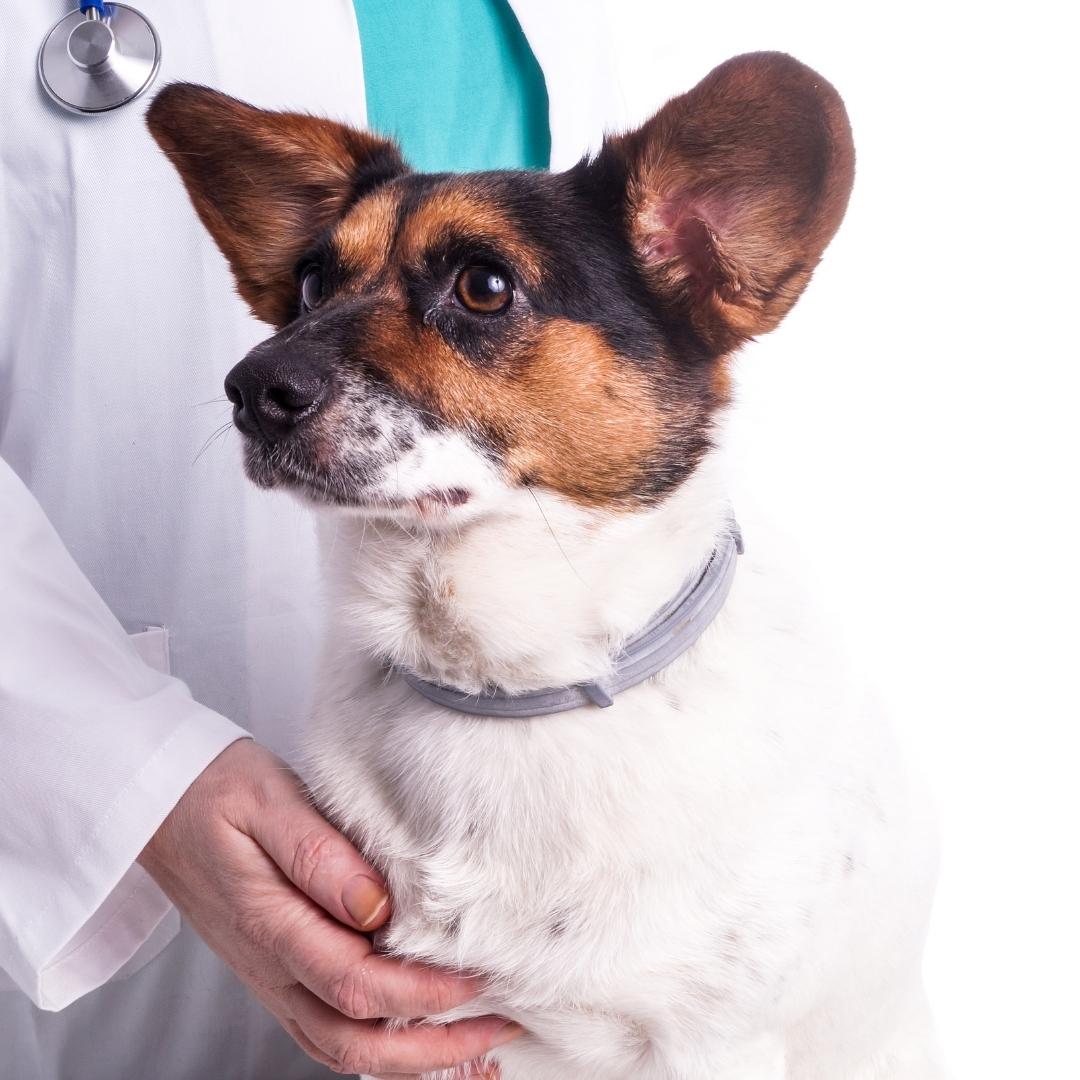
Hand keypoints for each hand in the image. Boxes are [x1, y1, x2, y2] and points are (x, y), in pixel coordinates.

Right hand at [139, 739, 519, 1074]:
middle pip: (352, 1041)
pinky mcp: (276, 972)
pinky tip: (417, 1035)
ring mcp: (270, 977)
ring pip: (340, 1048)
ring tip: (474, 1046)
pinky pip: (326, 1030)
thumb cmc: (216, 791)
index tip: (475, 981)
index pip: (354, 984)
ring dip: (409, 1059)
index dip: (420, 993)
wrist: (160, 803)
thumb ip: (320, 855)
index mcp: (269, 924)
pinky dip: (378, 1046)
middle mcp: (269, 966)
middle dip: (430, 1049)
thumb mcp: (269, 800)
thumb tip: (375, 905)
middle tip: (496, 1028)